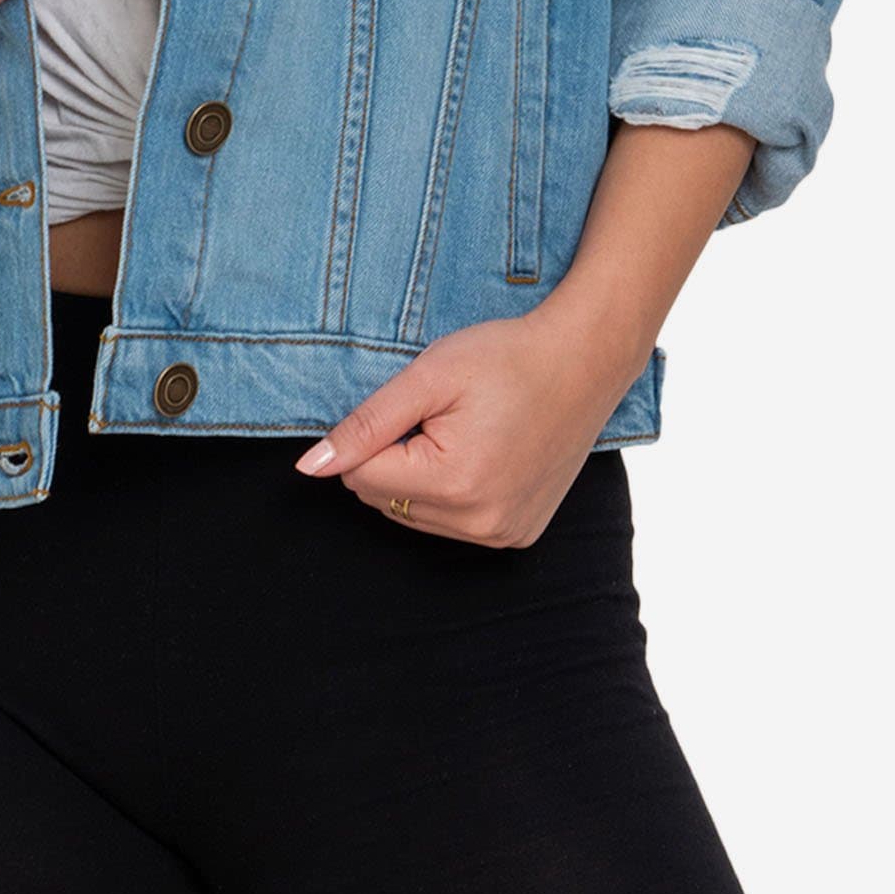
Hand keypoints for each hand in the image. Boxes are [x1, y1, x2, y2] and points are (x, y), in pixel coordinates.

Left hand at [289, 297, 647, 546]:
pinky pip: (454, 525)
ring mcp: (503, 535)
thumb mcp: (428, 376)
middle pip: (385, 501)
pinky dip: (452, 493)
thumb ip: (366, 424)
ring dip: (420, 477)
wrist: (584, 360)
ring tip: (464, 430)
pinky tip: (482, 453)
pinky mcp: (518, 535)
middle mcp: (480, 523)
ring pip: (415, 516)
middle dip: (395, 457)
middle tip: (441, 414)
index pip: (362, 478)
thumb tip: (311, 468)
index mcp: (454, 484)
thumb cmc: (506, 358)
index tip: (413, 404)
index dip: (373, 434)